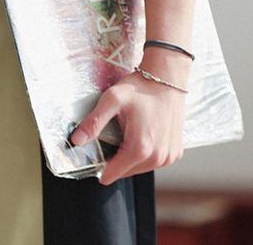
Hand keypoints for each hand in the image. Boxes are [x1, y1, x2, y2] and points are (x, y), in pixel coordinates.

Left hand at [68, 66, 187, 185]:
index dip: (101, 169)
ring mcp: (169, 157)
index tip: (94, 161)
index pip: (114, 173)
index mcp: (140, 148)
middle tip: (109, 141)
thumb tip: (76, 141)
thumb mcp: (111, 101)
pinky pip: (155, 162)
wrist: (167, 78)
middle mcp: (157, 158)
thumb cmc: (139, 88)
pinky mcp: (176, 153)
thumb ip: (93, 122)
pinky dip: (145, 154)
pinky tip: (141, 136)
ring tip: (125, 136)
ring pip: (141, 168)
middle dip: (116, 161)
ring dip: (131, 158)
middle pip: (127, 171)